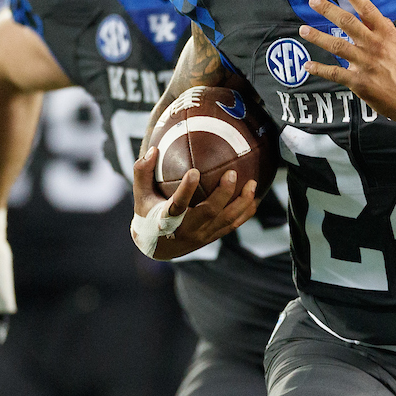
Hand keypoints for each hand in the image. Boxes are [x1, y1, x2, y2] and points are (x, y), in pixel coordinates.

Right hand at [133, 148, 258, 260]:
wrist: (158, 248)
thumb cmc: (148, 215)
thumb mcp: (140, 195)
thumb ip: (142, 172)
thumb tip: (153, 148)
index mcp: (167, 220)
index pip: (177, 205)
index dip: (186, 190)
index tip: (193, 172)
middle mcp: (187, 229)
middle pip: (209, 212)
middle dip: (223, 193)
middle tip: (232, 172)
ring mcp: (203, 235)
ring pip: (226, 220)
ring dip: (242, 202)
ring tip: (253, 183)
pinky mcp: (213, 237)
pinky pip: (233, 225)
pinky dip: (245, 212)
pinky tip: (255, 198)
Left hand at [299, 0, 395, 124]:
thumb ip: (388, 31)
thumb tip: (378, 18)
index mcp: (385, 35)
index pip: (367, 9)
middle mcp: (373, 45)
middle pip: (346, 22)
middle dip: (328, 10)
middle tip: (312, 2)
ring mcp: (364, 63)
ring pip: (336, 45)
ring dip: (317, 37)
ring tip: (303, 30)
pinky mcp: (359, 81)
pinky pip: (335, 73)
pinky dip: (319, 69)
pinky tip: (308, 65)